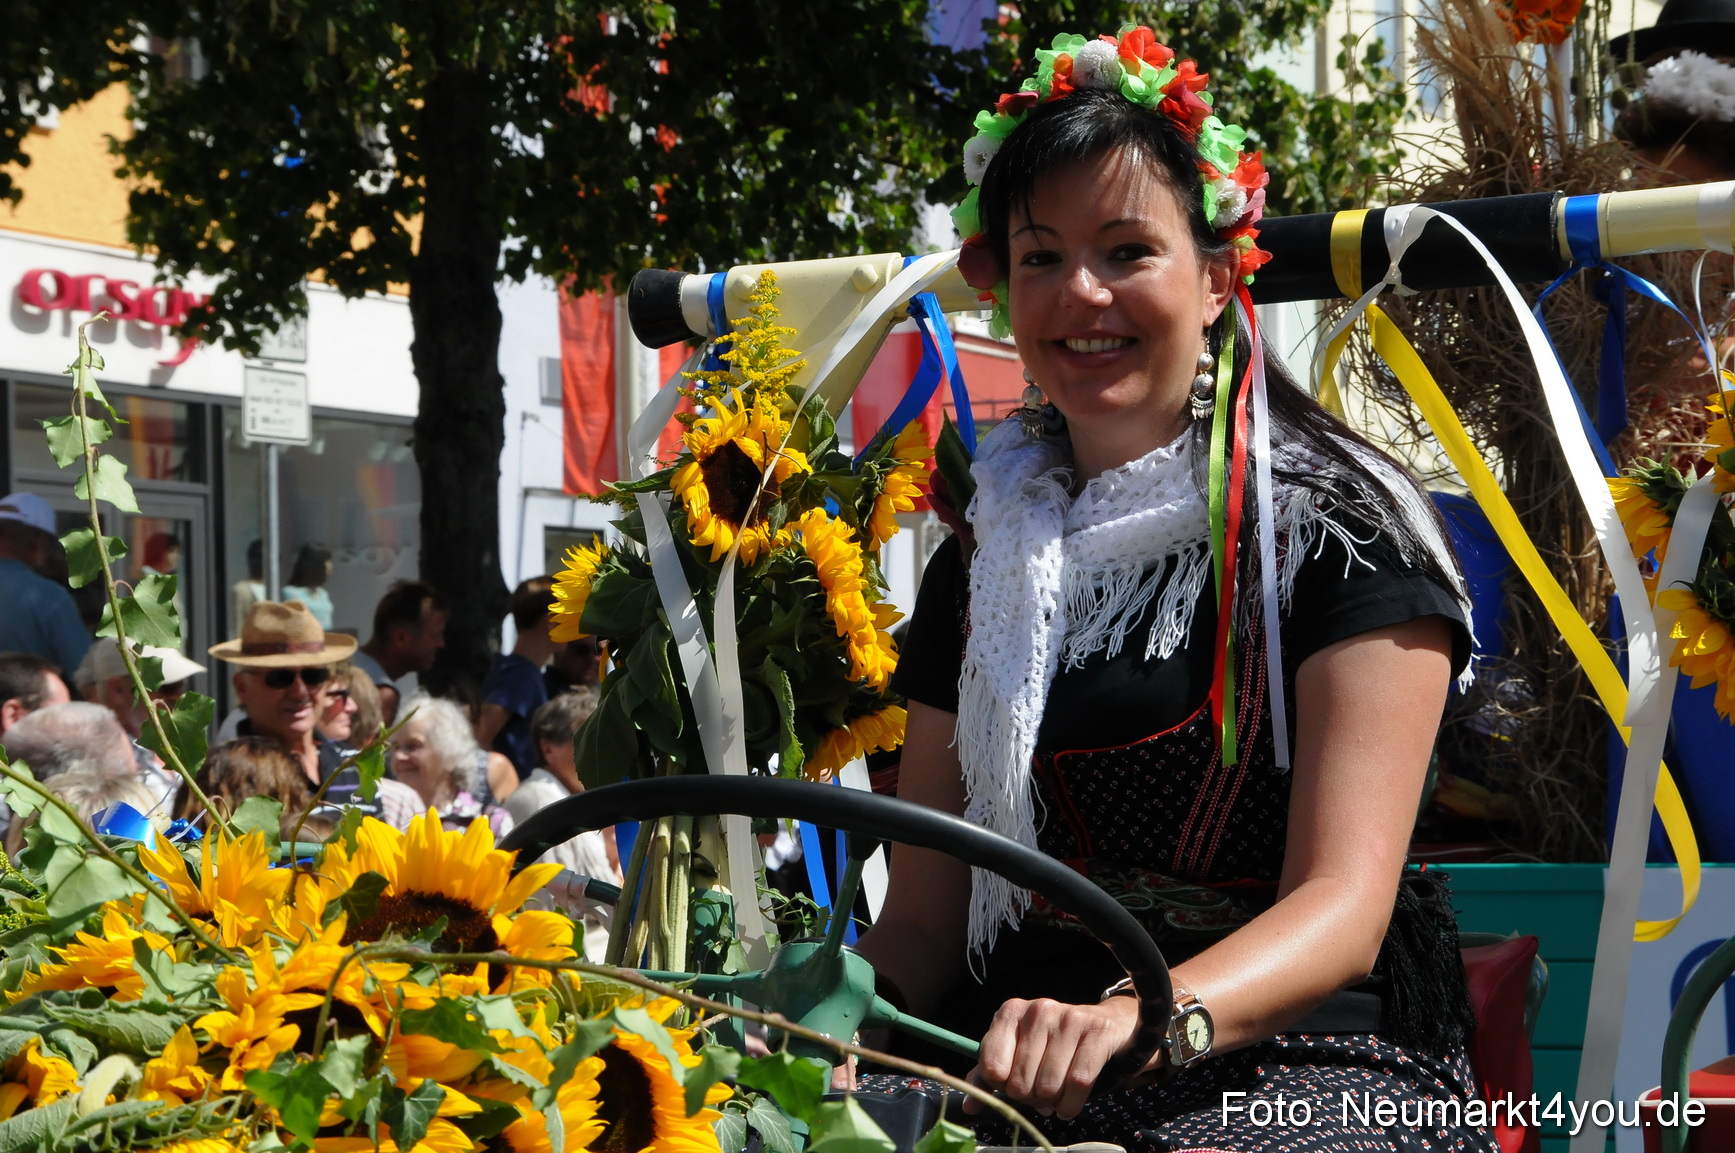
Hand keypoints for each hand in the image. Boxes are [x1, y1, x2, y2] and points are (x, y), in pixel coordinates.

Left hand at [967, 996, 1140, 1119]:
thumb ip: (990, 1076)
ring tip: (1057, 1096)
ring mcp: (1069, 1018)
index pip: (991, 1068)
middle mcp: (1038, 1010)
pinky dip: (1071, 1105)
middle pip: (1020, 1083)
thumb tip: (969, 1106)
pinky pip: (1078, 1084)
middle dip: (1031, 1098)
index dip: (1003, 1087)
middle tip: (1041, 1093)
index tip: (1015, 1084)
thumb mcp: (1019, 1052)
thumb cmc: (1055, 1045)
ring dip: (1053, 1103)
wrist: (1109, 1025)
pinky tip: (1070, 1103)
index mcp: (1011, 1012)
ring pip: (1048, 1087)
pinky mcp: (1098, 1032)